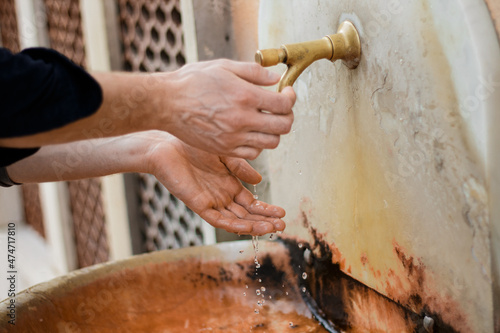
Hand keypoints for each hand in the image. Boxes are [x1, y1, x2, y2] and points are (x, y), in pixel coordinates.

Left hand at [144, 131, 285, 234]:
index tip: (283, 213)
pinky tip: (248, 227)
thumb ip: (241, 167)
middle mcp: (221, 197)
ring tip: (272, 228)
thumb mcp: (224, 155)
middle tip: (283, 226)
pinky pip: (218, 220)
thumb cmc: (192, 147)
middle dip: (265, 221)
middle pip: (247, 215)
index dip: (266, 210)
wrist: (165, 145)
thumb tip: (259, 181)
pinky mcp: (199, 205)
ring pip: (235, 220)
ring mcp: (211, 202)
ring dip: (254, 226)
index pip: (251, 203)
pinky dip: (234, 225)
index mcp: (229, 185)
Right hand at [163, 60, 295, 159]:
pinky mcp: (225, 149)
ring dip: (274, 131)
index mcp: (245, 96)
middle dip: (287, 116)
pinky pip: (253, 153)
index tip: (287, 93)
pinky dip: (259, 144)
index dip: (291, 98)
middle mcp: (242, 119)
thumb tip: (275, 78)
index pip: (284, 104)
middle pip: (283, 126)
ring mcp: (234, 137)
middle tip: (281, 108)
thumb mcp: (224, 66)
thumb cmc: (192, 82)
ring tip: (266, 120)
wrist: (166, 103)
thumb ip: (253, 72)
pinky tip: (252, 132)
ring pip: (272, 142)